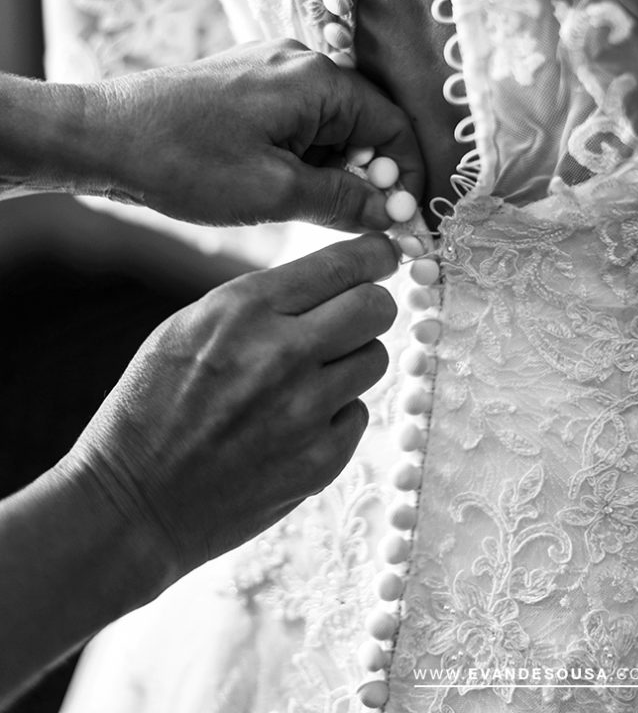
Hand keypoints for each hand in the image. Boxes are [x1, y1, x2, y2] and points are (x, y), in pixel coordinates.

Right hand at [63, 233, 398, 584]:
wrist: (135, 502)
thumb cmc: (153, 406)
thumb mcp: (189, 327)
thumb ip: (259, 300)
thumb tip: (328, 280)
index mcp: (243, 310)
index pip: (341, 265)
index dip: (372, 255)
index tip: (383, 255)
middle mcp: (282, 354)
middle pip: (376, 307)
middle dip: (371, 304)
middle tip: (355, 316)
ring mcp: (306, 411)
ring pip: (375, 358)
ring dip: (351, 360)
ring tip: (308, 377)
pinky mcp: (321, 461)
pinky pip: (358, 414)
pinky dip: (336, 413)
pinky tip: (294, 424)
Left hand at [93, 40, 423, 230]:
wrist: (105, 137)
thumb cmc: (184, 162)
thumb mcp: (274, 192)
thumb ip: (344, 201)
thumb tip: (393, 215)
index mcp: (316, 80)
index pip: (392, 126)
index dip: (405, 178)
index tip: (404, 223)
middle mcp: (299, 63)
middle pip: (363, 123)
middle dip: (367, 176)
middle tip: (357, 224)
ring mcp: (269, 69)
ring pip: (328, 125)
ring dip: (331, 170)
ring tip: (305, 209)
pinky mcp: (246, 83)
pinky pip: (296, 121)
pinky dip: (302, 157)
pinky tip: (280, 187)